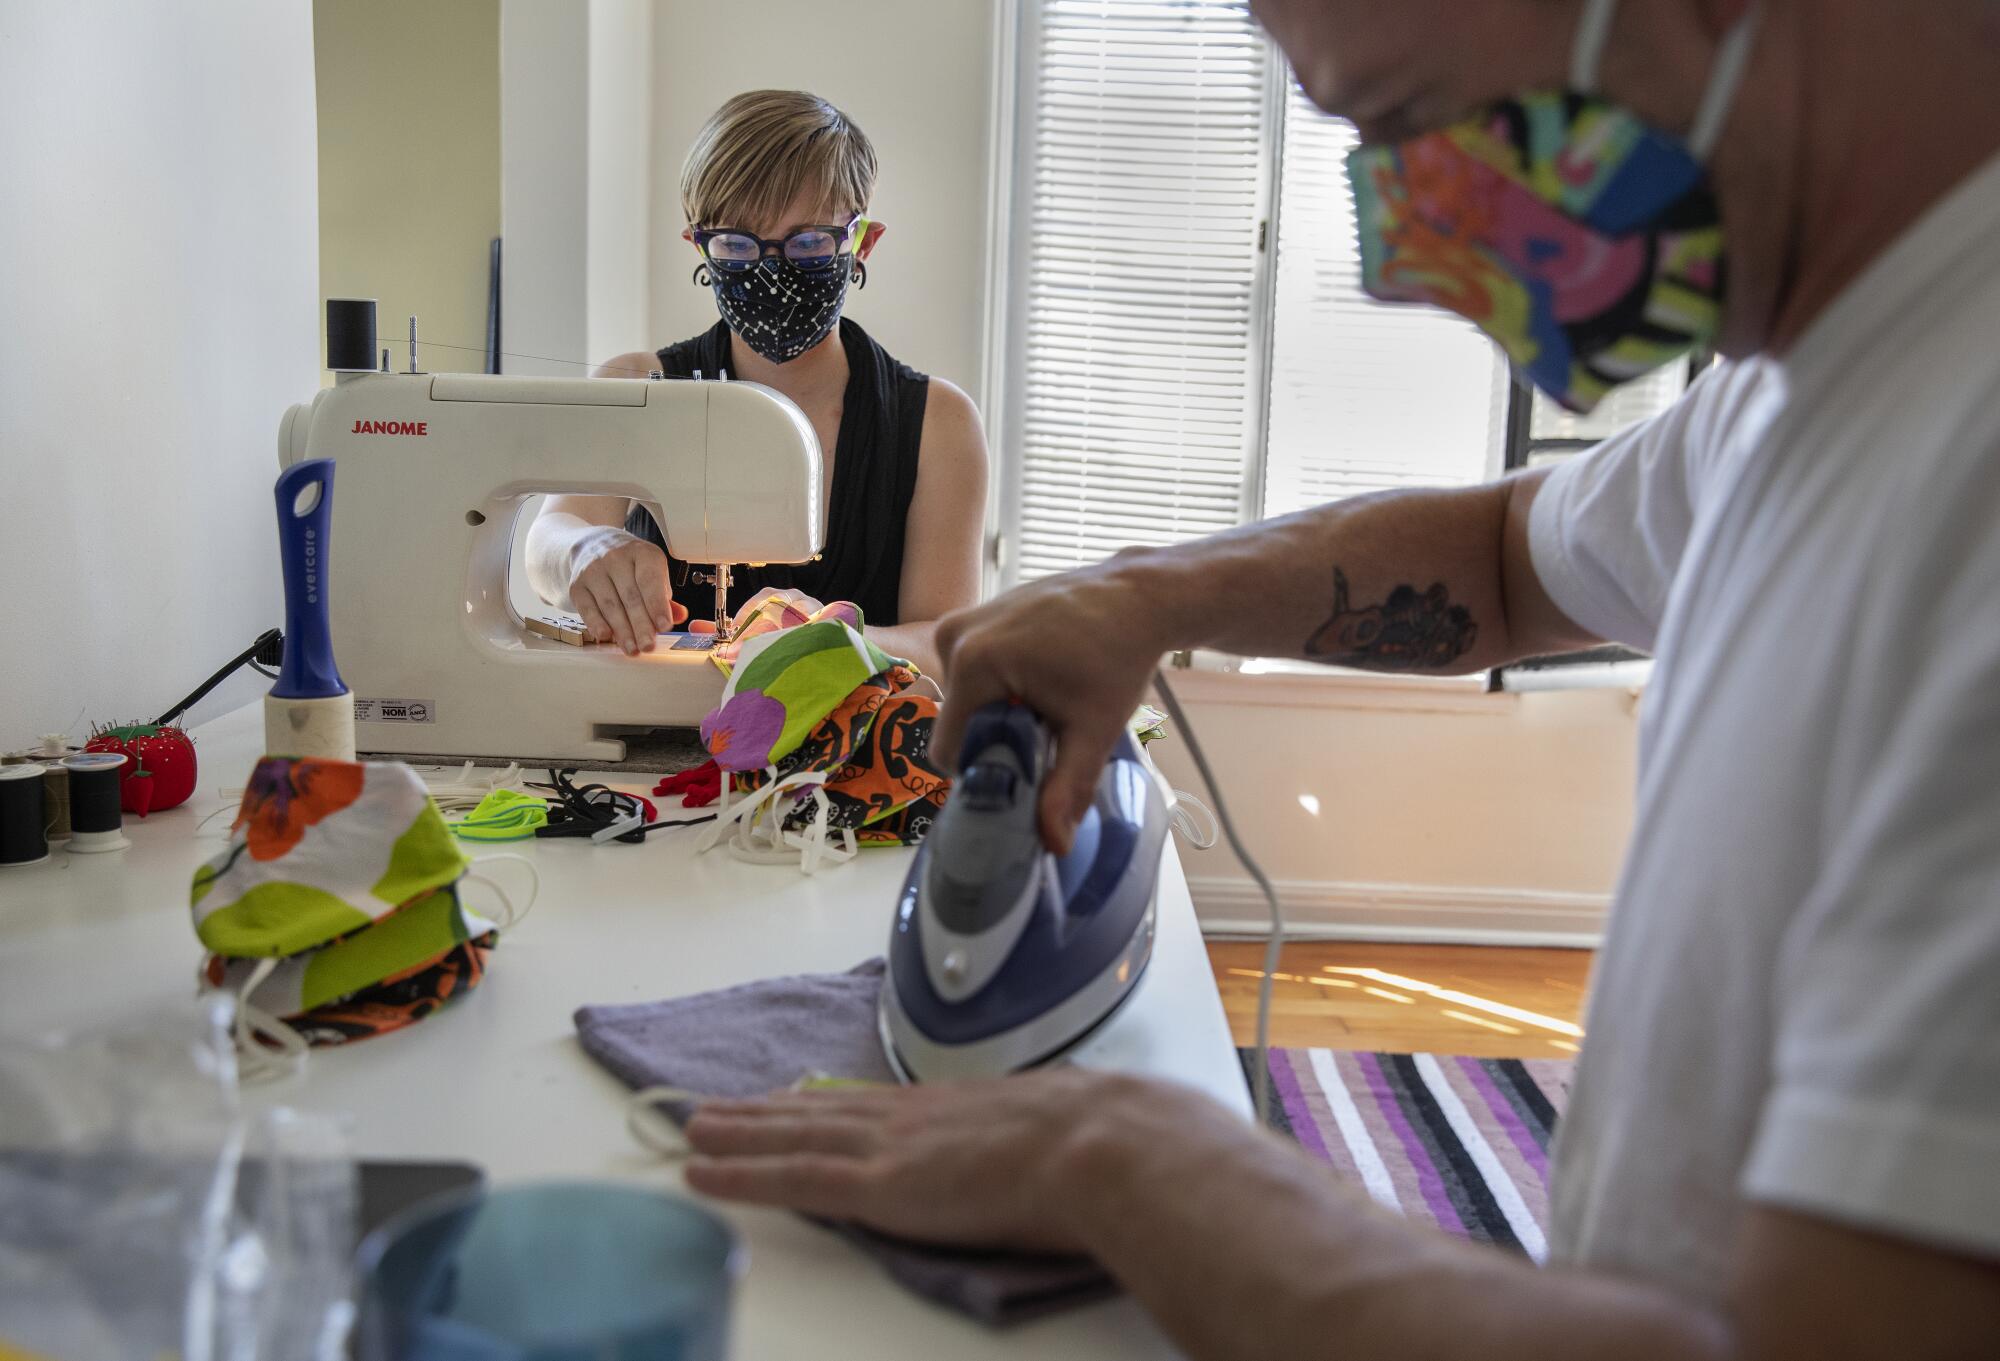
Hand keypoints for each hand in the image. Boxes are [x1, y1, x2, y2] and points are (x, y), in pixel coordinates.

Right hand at [568, 527, 685, 653]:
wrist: (593, 547)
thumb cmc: (629, 565)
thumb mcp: (651, 572)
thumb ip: (664, 596)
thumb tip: (679, 615)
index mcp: (642, 553)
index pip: (650, 580)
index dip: (657, 605)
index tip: (664, 626)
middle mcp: (616, 558)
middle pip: (630, 597)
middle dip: (641, 625)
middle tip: (648, 646)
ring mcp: (594, 570)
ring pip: (610, 605)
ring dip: (622, 631)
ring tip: (632, 649)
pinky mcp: (577, 585)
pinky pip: (587, 608)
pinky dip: (597, 624)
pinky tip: (606, 636)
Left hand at [683, 1069, 1253, 1253]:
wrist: (1111, 1146)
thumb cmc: (1108, 1149)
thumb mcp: (1064, 1135)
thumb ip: (1037, 1147)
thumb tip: (1052, 1163)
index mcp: (957, 1109)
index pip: (873, 1105)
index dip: (826, 1103)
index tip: (792, 1098)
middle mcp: (912, 1118)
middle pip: (820, 1111)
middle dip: (764, 1112)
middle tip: (716, 1107)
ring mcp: (890, 1147)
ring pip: (793, 1136)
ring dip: (738, 1134)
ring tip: (696, 1128)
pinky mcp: (878, 1185)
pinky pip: (791, 1177)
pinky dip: (741, 1173)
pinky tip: (703, 1169)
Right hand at [935, 548, 1179, 852]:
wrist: (1139, 595)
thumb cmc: (1118, 656)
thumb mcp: (1092, 729)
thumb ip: (1066, 789)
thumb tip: (1054, 847)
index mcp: (972, 663)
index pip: (949, 748)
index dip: (983, 770)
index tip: (1023, 771)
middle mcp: (954, 636)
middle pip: (958, 722)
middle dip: (995, 739)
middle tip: (1044, 737)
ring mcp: (963, 620)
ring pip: (966, 697)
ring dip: (999, 712)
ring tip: (1047, 705)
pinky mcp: (976, 614)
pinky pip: (974, 670)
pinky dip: (1001, 685)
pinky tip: (1042, 681)